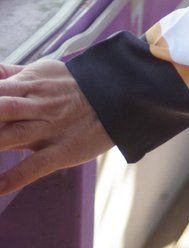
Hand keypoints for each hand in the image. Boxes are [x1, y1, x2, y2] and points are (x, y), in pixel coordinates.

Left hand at [0, 61, 111, 193]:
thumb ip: (11, 73)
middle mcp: (36, 105)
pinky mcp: (63, 150)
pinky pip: (36, 166)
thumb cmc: (74, 85)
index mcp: (29, 84)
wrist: (118, 94)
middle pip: (0, 111)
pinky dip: (16, 177)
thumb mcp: (43, 70)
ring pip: (12, 137)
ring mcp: (49, 129)